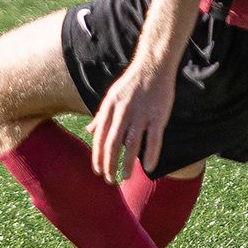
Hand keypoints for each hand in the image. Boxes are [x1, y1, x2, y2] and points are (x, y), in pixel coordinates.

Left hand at [88, 55, 175, 183]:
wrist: (152, 67)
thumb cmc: (130, 84)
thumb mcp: (110, 97)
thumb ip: (101, 116)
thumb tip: (89, 131)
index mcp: (109, 108)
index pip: (99, 138)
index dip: (98, 157)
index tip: (98, 171)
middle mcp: (123, 112)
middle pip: (113, 145)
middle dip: (109, 165)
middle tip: (110, 180)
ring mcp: (141, 114)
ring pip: (132, 145)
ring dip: (128, 164)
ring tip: (125, 177)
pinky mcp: (158, 116)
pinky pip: (154, 140)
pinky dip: (151, 155)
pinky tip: (149, 168)